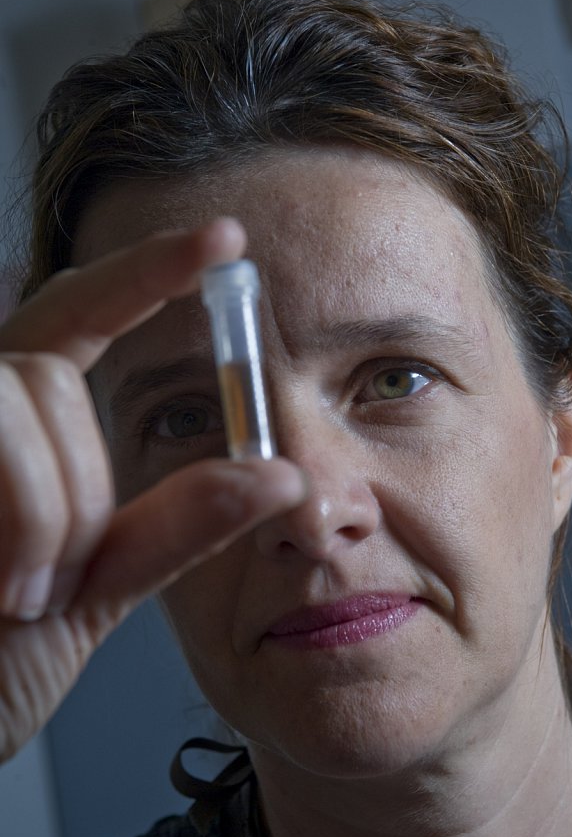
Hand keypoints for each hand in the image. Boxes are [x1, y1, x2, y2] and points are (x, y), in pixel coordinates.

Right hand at [0, 219, 304, 762]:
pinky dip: (24, 520)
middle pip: (49, 373)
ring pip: (22, 395)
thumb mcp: (97, 590)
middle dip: (77, 485)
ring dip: (48, 515)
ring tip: (18, 597)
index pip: (79, 315)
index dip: (144, 272)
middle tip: (55, 581)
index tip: (223, 239)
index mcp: (17, 429)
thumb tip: (279, 474)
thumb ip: (174, 527)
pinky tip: (0, 592)